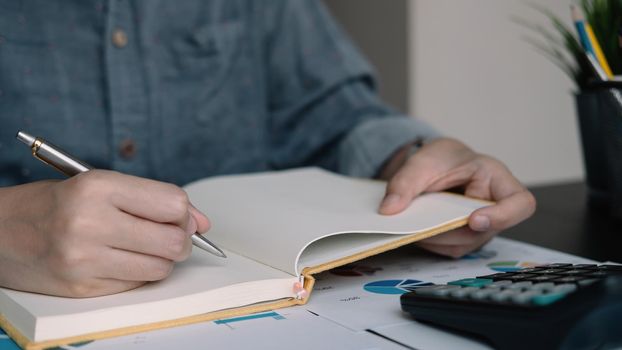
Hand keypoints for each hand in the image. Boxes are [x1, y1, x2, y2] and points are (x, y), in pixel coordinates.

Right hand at [0, 170, 209, 296]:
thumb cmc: (56, 204)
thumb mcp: (101, 185)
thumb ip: (154, 200)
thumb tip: (202, 222)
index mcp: (97, 186)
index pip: (172, 203)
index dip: (185, 213)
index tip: (181, 217)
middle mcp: (90, 222)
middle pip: (173, 240)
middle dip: (181, 240)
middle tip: (168, 235)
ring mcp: (85, 259)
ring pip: (161, 267)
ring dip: (162, 259)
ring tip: (141, 247)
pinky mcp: (83, 287)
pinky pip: (137, 283)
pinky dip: (139, 273)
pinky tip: (120, 260)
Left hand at [378, 138, 535, 257]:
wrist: (435, 167)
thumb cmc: (440, 159)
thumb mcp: (422, 161)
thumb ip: (405, 183)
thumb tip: (389, 210)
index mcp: (496, 179)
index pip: (520, 203)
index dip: (503, 216)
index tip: (474, 219)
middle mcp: (495, 208)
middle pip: (483, 231)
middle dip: (447, 229)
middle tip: (418, 223)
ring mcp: (481, 228)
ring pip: (462, 244)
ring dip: (434, 238)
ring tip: (411, 225)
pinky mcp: (463, 239)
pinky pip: (448, 248)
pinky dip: (429, 241)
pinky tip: (413, 230)